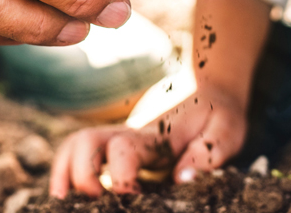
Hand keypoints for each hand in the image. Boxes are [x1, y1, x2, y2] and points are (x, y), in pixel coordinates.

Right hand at [49, 86, 246, 196]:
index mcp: (156, 135)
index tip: (132, 199)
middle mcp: (130, 135)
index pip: (123, 148)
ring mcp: (120, 141)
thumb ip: (207, 154)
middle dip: (81, 173)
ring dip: (64, 171)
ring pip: (76, 144)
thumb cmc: (219, 114)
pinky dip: (67, 172)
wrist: (210, 90)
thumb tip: (181, 178)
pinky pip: (81, 153)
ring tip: (63, 202)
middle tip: (94, 202)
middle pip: (86, 141)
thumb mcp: (227, 131)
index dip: (121, 177)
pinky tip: (69, 197)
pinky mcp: (117, 149)